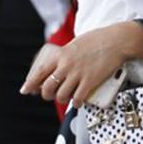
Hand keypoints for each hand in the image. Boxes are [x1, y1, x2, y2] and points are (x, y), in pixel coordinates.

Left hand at [20, 22, 135, 105]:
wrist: (116, 40)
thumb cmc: (97, 40)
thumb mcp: (74, 44)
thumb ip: (64, 56)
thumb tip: (56, 68)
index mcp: (61, 54)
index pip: (40, 71)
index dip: (30, 83)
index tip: (26, 90)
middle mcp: (67, 65)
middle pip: (48, 87)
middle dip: (47, 94)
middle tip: (51, 94)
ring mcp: (78, 73)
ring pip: (61, 95)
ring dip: (62, 99)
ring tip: (67, 96)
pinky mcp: (90, 81)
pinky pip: (77, 99)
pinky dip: (76, 103)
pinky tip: (78, 100)